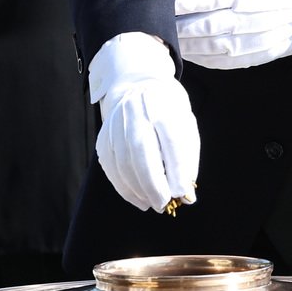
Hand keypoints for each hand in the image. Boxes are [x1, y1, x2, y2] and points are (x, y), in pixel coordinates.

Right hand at [90, 33, 199, 213]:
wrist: (137, 86)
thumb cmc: (168, 110)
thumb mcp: (185, 124)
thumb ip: (187, 158)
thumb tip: (186, 195)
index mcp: (163, 105)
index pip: (171, 139)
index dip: (176, 169)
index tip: (182, 192)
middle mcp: (136, 111)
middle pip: (142, 150)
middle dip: (153, 183)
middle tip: (164, 204)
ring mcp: (116, 122)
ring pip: (122, 161)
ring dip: (138, 189)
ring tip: (153, 203)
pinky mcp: (103, 135)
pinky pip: (110, 166)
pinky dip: (124, 187)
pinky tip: (138, 198)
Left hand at [174, 0, 291, 69]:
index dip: (183, 4)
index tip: (165, 5)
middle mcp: (247, 18)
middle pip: (205, 25)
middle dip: (179, 27)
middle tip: (159, 26)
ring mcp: (251, 40)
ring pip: (210, 46)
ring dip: (186, 45)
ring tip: (168, 42)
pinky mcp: (253, 56)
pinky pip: (222, 61)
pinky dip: (202, 59)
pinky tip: (188, 54)